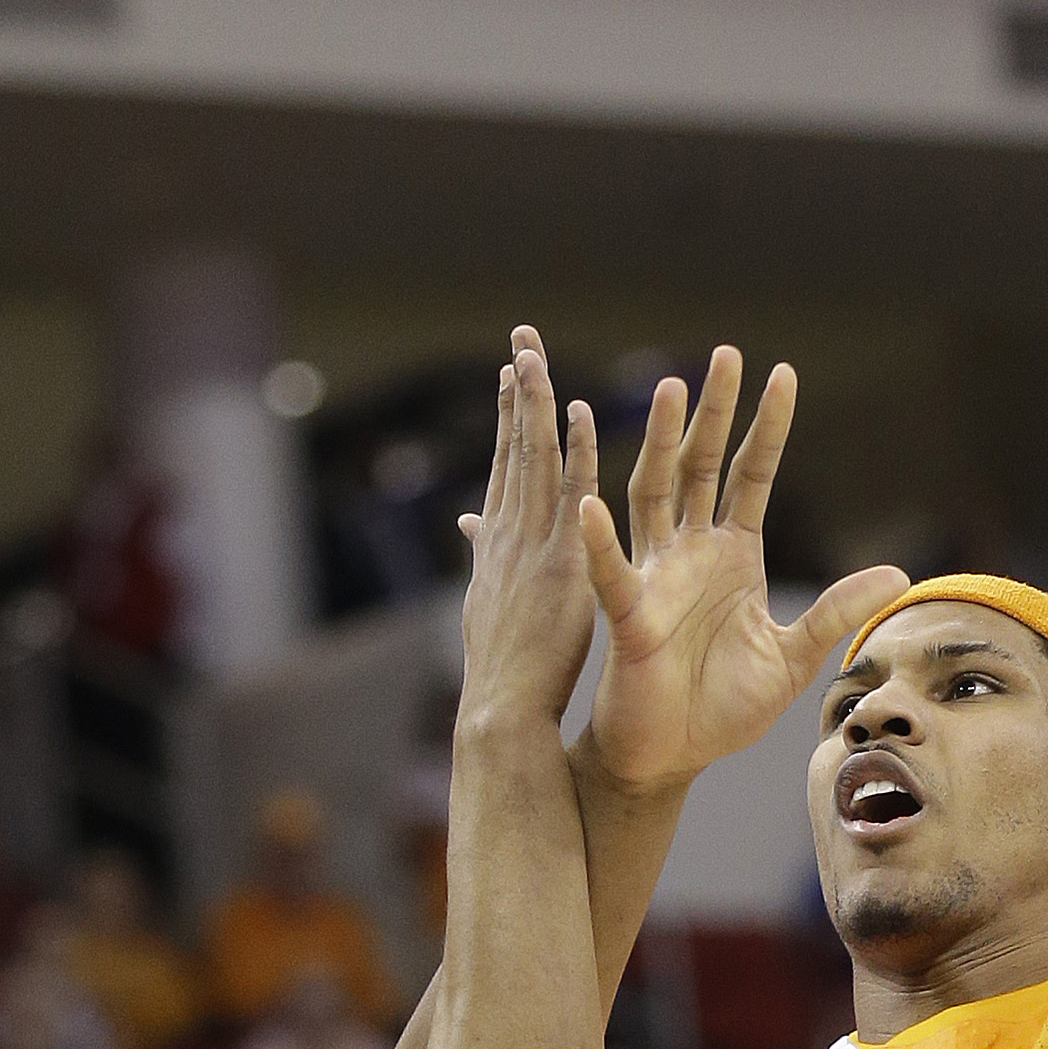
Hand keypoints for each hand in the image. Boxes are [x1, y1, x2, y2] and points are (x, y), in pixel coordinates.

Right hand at [457, 330, 598, 733]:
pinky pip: (570, 494)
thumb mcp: (487, 603)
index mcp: (497, 543)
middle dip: (517, 391)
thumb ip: (483, 556)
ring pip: (533, 459)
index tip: (511, 374)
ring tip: (535, 353)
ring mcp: (531, 544)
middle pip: (514, 447)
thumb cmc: (502, 670)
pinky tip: (579, 412)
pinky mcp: (559, 561)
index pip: (505, 466)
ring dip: (535, 403)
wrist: (500, 710)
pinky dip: (573, 450)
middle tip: (522, 338)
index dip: (509, 418)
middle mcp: (508, 533)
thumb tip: (469, 525)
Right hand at [580, 347, 903, 791]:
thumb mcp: (794, 658)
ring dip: (657, 444)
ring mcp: (655, 579)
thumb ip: (836, 611)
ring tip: (666, 390)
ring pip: (653, 495)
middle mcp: (690, 554)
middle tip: (725, 354)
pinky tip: (588, 506)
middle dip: (714, 411)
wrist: (671, 758)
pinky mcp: (628, 619)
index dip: (768, 427)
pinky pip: (611, 574)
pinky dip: (599, 543)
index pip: (751, 475)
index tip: (783, 373)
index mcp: (732, 556)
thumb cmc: (722, 708)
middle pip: (700, 465)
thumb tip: (897, 576)